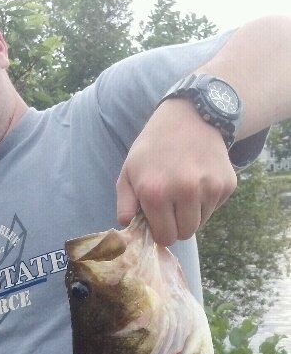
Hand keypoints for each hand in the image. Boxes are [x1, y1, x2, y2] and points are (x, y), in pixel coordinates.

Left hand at [116, 99, 237, 245]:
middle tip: (171, 207)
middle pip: (186, 233)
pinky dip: (207, 200)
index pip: (165, 236)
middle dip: (177, 225)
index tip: (159, 220)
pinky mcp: (227, 183)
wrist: (190, 117)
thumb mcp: (129, 171)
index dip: (161, 231)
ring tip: (184, 189)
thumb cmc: (153, 148)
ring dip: (192, 213)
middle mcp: (185, 191)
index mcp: (157, 193)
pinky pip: (215, 207)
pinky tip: (199, 180)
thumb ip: (125, 203)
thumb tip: (127, 225)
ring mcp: (209, 187)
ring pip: (202, 222)